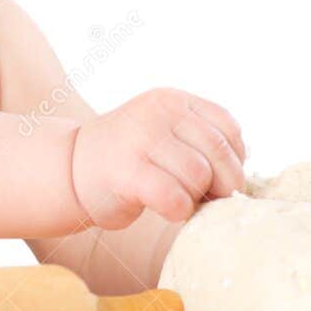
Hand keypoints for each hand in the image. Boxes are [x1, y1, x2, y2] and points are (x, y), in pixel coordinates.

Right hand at [69, 88, 246, 228]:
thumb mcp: (165, 132)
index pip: (228, 127)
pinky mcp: (127, 171)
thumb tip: (242, 177)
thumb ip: (200, 141)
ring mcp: (141, 138)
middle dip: (223, 184)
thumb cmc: (127, 160)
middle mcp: (158, 112)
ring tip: (180, 200)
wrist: (68, 169)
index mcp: (173, 100)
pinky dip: (180, 210)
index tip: (220, 178)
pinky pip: (175, 197)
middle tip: (207, 199)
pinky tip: (167, 209)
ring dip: (196, 198)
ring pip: (198, 176)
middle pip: (217, 153)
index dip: (234, 159)